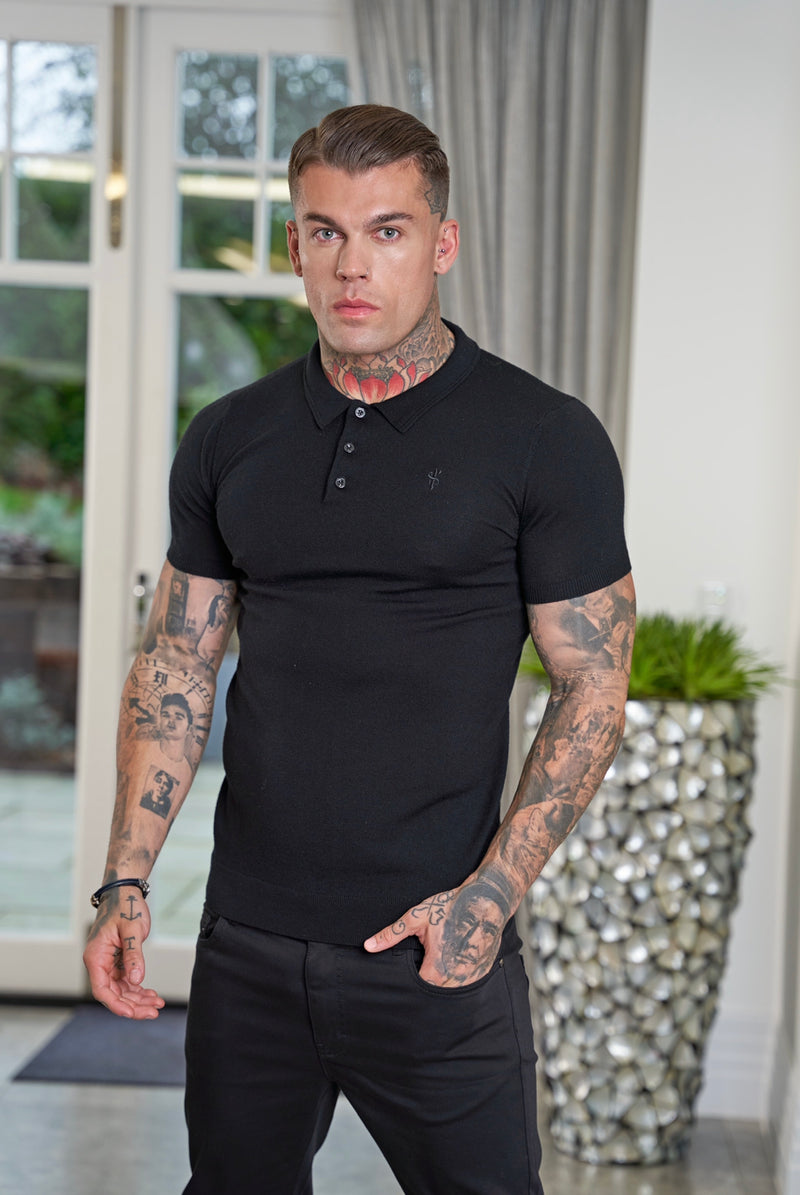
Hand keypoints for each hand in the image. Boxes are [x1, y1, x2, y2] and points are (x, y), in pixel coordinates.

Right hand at [82, 887, 163, 1018]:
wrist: (125, 891)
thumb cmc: (125, 905)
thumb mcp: (131, 929)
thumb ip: (133, 955)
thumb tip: (136, 980)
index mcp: (96, 956)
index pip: (101, 989)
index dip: (116, 1004)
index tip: (132, 1013)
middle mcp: (99, 963)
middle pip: (113, 993)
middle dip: (132, 1005)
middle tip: (153, 1012)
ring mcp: (109, 963)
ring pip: (121, 990)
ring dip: (138, 999)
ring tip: (157, 1004)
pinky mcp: (119, 960)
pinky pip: (127, 981)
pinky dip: (139, 989)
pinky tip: (152, 995)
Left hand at [364, 876, 508, 987]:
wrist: (487, 901)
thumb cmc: (451, 907)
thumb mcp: (416, 918)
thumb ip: (392, 934)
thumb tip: (368, 946)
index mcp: (437, 968)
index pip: (418, 991)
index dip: (410, 986)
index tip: (407, 977)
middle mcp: (455, 978)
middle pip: (435, 992)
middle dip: (426, 983)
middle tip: (424, 966)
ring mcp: (471, 977)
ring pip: (451, 989)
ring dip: (444, 982)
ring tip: (440, 964)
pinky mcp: (482, 972)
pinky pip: (466, 983)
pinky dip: (459, 977)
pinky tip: (456, 961)